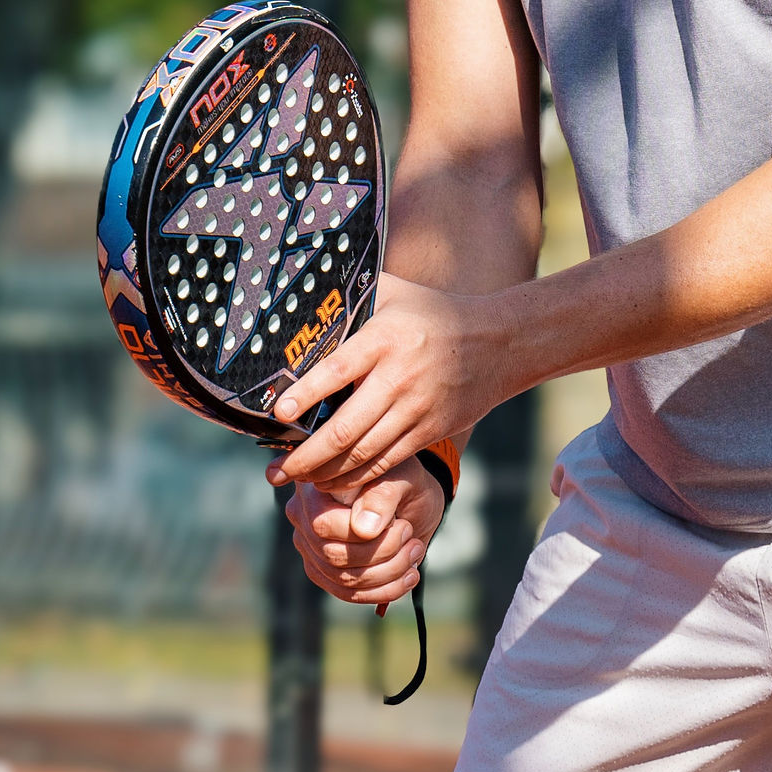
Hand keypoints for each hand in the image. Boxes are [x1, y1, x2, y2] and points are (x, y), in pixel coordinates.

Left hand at [269, 274, 506, 495]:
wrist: (498, 343)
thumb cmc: (433, 312)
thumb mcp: (394, 292)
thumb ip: (353, 293)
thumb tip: (304, 289)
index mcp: (384, 339)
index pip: (338, 371)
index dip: (306, 395)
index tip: (278, 414)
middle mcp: (399, 378)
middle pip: (346, 428)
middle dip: (305, 456)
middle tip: (273, 472)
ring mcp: (415, 410)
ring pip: (363, 453)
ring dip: (324, 473)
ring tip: (293, 480)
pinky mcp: (428, 431)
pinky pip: (386, 462)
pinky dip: (356, 477)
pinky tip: (332, 482)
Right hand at [285, 460, 448, 607]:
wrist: (408, 495)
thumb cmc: (400, 478)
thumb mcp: (400, 476)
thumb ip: (382, 495)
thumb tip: (363, 529)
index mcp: (313, 487)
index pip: (324, 526)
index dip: (366, 535)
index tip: (402, 525)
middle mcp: (303, 517)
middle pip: (333, 556)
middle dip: (382, 554)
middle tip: (412, 539)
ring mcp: (311, 548)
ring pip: (343, 580)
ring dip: (388, 574)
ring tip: (414, 554)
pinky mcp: (324, 571)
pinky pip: (348, 593)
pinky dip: (384, 591)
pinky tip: (408, 577)